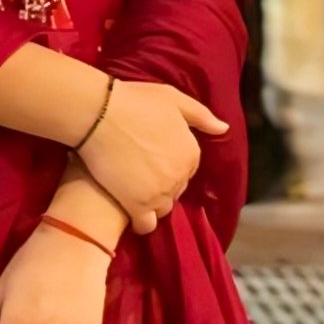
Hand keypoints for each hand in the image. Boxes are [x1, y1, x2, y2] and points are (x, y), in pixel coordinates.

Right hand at [79, 77, 228, 234]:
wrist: (100, 114)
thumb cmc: (134, 101)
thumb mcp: (173, 99)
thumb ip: (201, 116)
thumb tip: (224, 128)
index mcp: (191, 153)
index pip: (188, 169)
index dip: (170, 164)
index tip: (152, 157)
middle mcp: (180, 176)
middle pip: (176, 189)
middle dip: (162, 183)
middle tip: (139, 171)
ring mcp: (159, 193)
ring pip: (162, 208)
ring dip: (152, 202)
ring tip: (132, 189)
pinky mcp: (137, 205)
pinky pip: (146, 225)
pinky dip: (141, 222)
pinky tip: (130, 211)